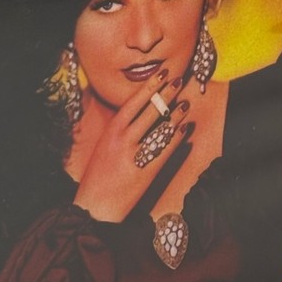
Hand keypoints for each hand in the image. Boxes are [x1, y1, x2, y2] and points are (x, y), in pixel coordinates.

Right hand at [73, 72, 190, 223]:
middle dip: (166, 94)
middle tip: (178, 79)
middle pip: (149, 111)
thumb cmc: (98, 176)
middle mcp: (123, 139)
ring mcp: (135, 155)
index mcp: (111, 131)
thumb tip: (141, 114)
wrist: (95, 207)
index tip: (161, 74)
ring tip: (185, 103)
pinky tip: (185, 130)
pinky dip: (176, 138)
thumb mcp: (104, 146)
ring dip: (175, 114)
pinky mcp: (146, 172)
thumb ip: (119, 130)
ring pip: (160, 128)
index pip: (133, 102)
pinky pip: (165, 151)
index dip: (149, 87)